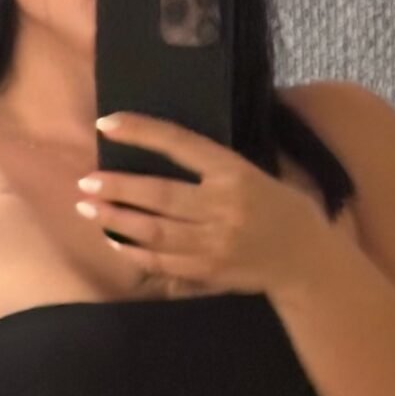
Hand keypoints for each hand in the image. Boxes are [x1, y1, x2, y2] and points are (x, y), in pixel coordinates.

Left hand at [76, 112, 333, 293]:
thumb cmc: (283, 210)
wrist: (308, 261)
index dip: (142, 132)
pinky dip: (135, 253)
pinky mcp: (210, 272)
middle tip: (86, 181)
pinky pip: (164, 264)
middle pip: (159, 195)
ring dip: (117, 220)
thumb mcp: (257, 173)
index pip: (181, 144)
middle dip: (117, 187)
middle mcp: (224, 207)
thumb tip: (167, 144)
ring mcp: (215, 243)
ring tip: (88, 207)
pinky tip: (113, 242)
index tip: (107, 124)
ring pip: (155, 231)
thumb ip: (216, 165)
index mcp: (236, 173)